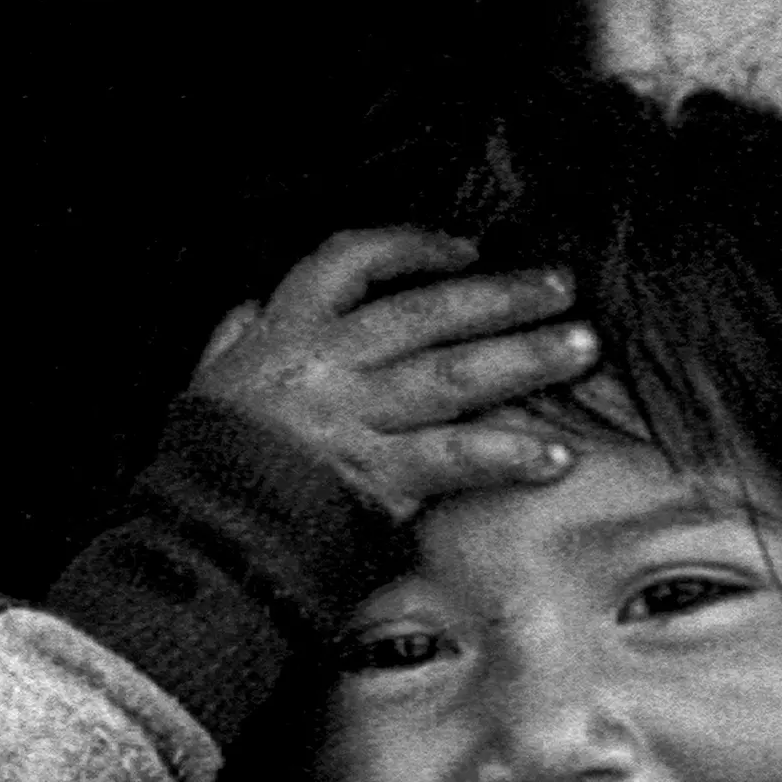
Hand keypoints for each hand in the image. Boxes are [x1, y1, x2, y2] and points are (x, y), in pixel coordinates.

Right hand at [191, 227, 597, 519]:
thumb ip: (235, 338)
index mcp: (284, 330)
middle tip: (563, 285)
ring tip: (583, 349)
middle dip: (501, 296)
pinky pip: (455, 458)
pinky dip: (509, 454)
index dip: (414, 246)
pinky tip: (557, 456)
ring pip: (453, 376)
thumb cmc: (206, 463)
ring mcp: (354, 418)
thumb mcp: (207, 382)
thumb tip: (251, 306)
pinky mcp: (376, 476)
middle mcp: (327, 363)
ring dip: (524, 358)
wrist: (198, 536)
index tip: (466, 248)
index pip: (353, 259)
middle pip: (427, 313)